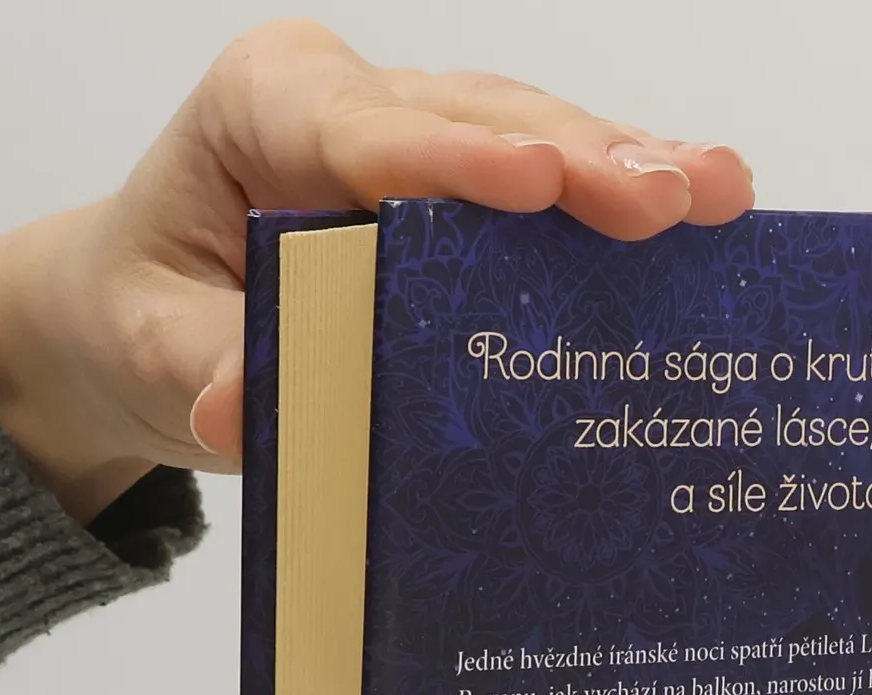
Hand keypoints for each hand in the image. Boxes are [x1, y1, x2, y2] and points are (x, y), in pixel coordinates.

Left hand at [0, 19, 754, 522]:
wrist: (153, 321)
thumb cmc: (152, 318)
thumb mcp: (153, 353)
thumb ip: (203, 371)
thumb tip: (244, 409)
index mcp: (264, 111)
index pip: (367, 132)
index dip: (455, 157)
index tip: (533, 183)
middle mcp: (354, 108)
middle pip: (478, 120)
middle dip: (580, 157)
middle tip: (668, 198)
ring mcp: (422, 139)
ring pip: (534, 134)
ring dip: (630, 165)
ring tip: (718, 196)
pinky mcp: (466, 189)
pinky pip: (552, 184)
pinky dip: (626, 196)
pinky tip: (708, 210)